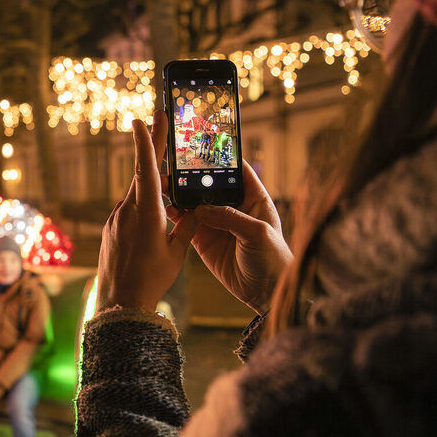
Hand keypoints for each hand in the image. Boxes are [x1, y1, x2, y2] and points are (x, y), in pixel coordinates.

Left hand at [96, 112, 196, 311]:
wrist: (118, 302)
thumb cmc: (151, 279)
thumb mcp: (178, 252)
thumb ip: (189, 225)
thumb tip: (199, 206)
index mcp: (146, 213)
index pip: (146, 169)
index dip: (146, 142)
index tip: (142, 119)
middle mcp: (127, 211)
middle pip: (143, 175)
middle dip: (153, 151)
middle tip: (160, 122)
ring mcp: (116, 219)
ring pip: (138, 195)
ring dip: (153, 187)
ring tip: (171, 185)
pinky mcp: (111, 229)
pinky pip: (130, 210)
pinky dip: (144, 206)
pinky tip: (154, 220)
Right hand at [167, 161, 291, 313]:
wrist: (266, 292)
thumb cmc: (274, 259)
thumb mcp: (258, 234)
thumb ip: (231, 218)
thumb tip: (202, 209)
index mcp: (253, 198)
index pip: (236, 170)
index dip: (221, 157)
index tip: (203, 144)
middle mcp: (233, 207)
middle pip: (209, 184)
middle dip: (192, 174)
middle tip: (173, 163)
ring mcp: (216, 222)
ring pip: (194, 201)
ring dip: (179, 193)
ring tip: (163, 184)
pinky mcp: (203, 238)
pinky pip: (186, 222)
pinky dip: (174, 214)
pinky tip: (164, 208)